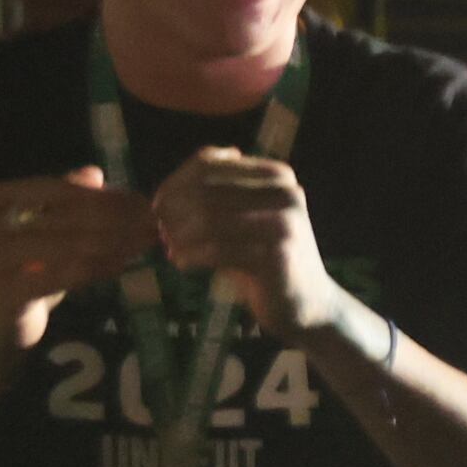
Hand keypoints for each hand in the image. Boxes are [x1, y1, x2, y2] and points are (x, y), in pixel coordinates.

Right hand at [0, 169, 156, 359]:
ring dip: (118, 243)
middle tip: (155, 226)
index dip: (107, 196)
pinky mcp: (8, 290)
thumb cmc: (23, 270)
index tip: (145, 203)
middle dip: (120, 220)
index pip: (62, 190)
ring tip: (147, 243)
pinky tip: (124, 265)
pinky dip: (101, 268)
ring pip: (74, 244)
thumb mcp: (42, 231)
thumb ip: (64, 201)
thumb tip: (96, 172)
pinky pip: (69, 274)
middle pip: (71, 215)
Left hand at [149, 149, 336, 336]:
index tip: (159, 208)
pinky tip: (183, 264)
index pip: (210, 163)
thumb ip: (222, 190)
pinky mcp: (278, 256)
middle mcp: (286, 194)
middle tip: (162, 233)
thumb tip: (190, 170)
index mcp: (277, 176)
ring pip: (209, 218)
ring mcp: (285, 224)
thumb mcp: (243, 217)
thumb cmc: (264, 258)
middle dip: (174, 212)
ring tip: (172, 249)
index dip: (174, 183)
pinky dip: (192, 256)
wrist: (306, 303)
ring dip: (180, 236)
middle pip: (206, 190)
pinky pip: (219, 249)